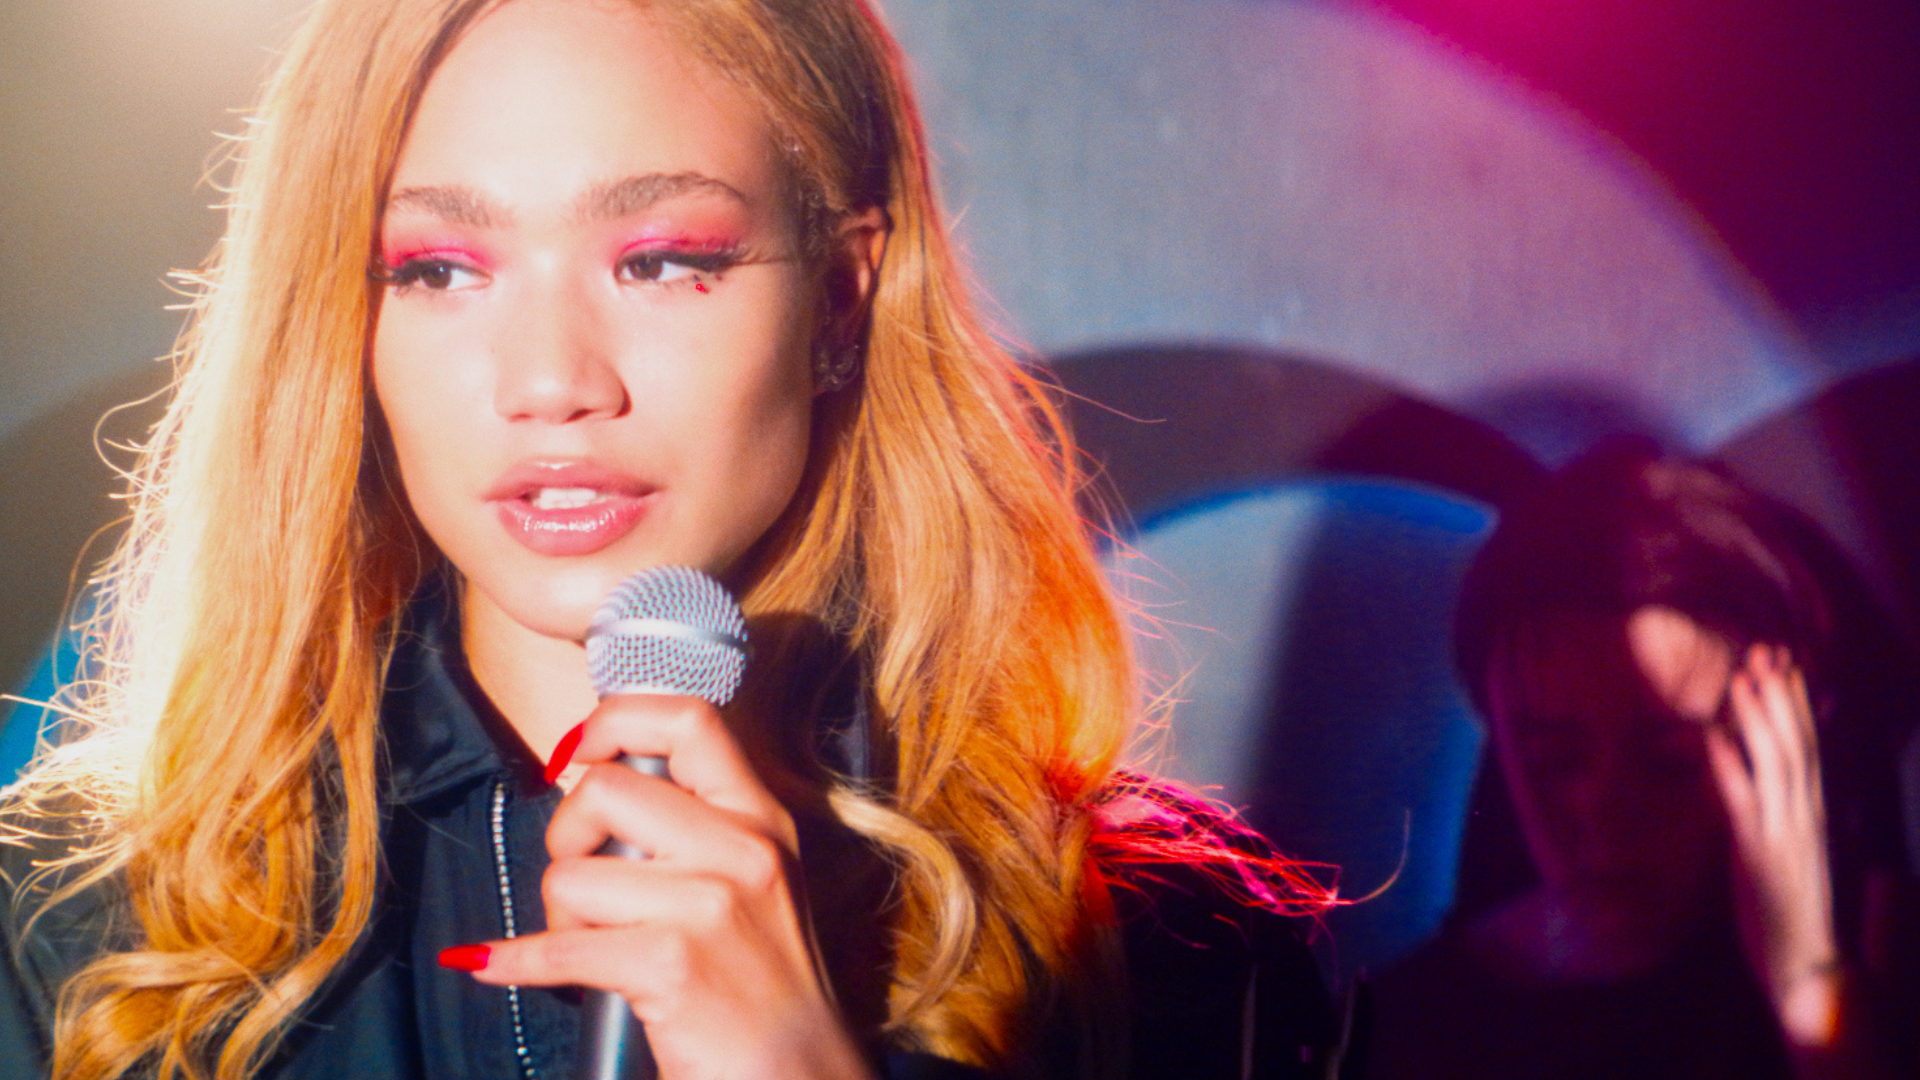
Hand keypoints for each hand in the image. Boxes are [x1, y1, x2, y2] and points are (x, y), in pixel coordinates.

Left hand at [447, 694, 876, 1079]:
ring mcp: (710, 906)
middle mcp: (743, 850)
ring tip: (594, 948)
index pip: (688, 719)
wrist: (800, 1077)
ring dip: (559, 919)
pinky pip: (558, 949)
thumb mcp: (758, 881)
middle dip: (567, 837)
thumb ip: (700, 825)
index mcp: (762, 818)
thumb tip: (597, 775)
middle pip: (605, 790)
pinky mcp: (672, 965)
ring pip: (571, 875)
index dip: (615, 720)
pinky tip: (499, 965)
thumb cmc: (765, 985)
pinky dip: (516, 962)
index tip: (580, 751)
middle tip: (583, 883)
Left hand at [1707, 644, 1842, 1047]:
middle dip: (1782, 697)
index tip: (1786, 665)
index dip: (1798, 705)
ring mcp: (1786, 835)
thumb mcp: (1786, 854)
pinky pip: (1744, 803)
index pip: (1810, 749)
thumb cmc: (1792, 914)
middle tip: (1766, 652)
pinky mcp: (1762, 858)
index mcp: (1813, 815)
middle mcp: (1806, 817)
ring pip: (1778, 763)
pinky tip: (1713, 737)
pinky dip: (1729, 765)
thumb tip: (1762, 780)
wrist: (1808, 970)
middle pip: (1799, 744)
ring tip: (1744, 677)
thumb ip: (1780, 816)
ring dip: (1759, 718)